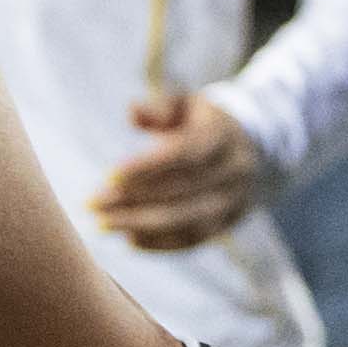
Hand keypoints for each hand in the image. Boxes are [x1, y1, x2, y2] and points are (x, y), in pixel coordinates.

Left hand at [88, 85, 271, 246]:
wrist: (254, 148)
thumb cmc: (202, 122)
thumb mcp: (185, 103)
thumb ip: (160, 107)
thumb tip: (133, 112)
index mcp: (223, 135)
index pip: (185, 154)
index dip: (148, 167)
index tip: (109, 177)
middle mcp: (234, 170)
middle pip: (182, 191)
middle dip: (134, 201)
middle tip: (93, 205)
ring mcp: (235, 200)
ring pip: (188, 220)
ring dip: (142, 225)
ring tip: (103, 224)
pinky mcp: (229, 222)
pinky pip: (195, 239)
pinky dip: (161, 243)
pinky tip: (129, 239)